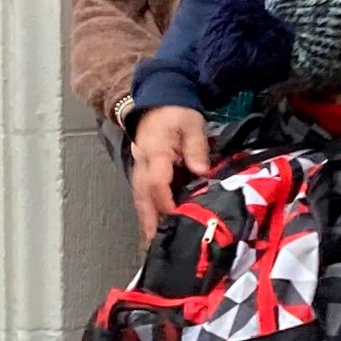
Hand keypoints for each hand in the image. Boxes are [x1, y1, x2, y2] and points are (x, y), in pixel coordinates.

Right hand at [129, 107, 210, 243]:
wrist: (160, 97)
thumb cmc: (177, 112)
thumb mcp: (192, 124)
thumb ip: (197, 149)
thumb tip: (201, 172)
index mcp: (155, 152)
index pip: (157, 182)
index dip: (166, 202)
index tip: (177, 217)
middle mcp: (142, 162)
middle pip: (142, 194)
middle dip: (149, 218)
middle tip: (154, 242)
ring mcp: (140, 165)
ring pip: (139, 195)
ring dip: (146, 217)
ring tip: (152, 240)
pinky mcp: (143, 168)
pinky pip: (142, 192)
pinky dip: (147, 208)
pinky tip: (153, 223)